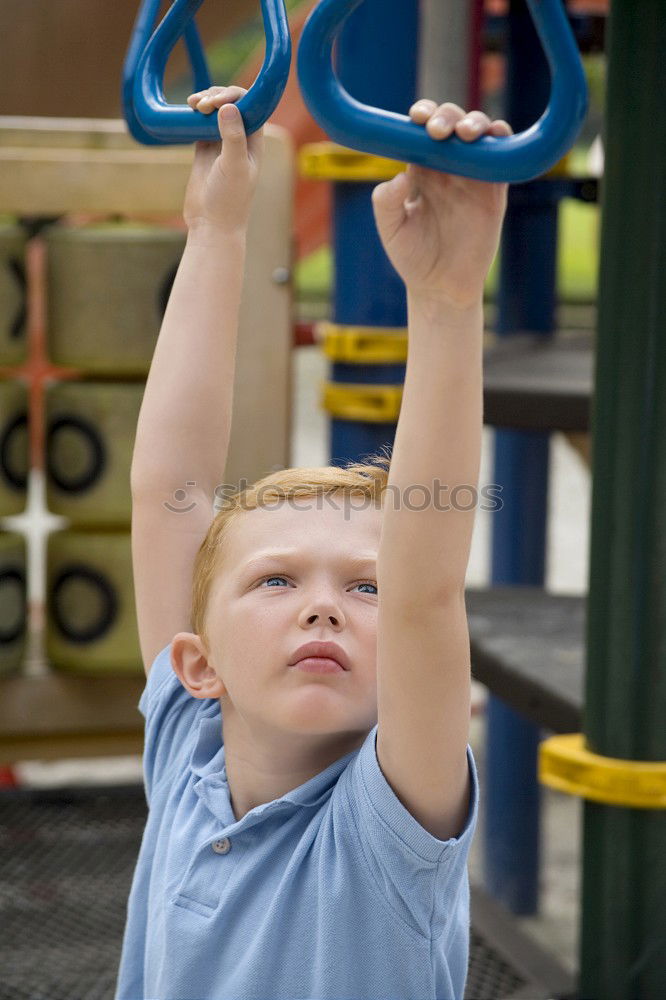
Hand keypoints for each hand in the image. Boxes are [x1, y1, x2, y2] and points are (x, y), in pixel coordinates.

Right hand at [182, 86, 263, 236]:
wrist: (211, 225)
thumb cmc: (229, 200)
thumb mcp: (234, 166)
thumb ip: (233, 136)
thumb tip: (228, 107)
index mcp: (254, 142)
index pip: (250, 107)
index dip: (235, 96)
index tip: (217, 102)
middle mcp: (240, 141)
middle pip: (232, 105)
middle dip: (217, 96)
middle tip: (201, 105)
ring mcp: (221, 145)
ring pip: (215, 112)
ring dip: (205, 102)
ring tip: (192, 103)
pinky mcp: (204, 151)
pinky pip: (200, 125)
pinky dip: (194, 115)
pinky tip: (188, 112)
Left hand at [371, 101, 512, 309]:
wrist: (442, 288)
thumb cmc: (413, 260)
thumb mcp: (392, 231)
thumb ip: (386, 203)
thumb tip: (398, 176)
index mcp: (421, 171)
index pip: (422, 132)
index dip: (423, 116)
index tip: (417, 118)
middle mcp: (448, 168)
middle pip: (452, 124)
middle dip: (447, 116)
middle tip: (437, 131)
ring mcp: (473, 177)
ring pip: (479, 133)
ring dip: (475, 123)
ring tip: (464, 134)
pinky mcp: (495, 191)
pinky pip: (503, 157)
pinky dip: (502, 140)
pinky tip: (494, 136)